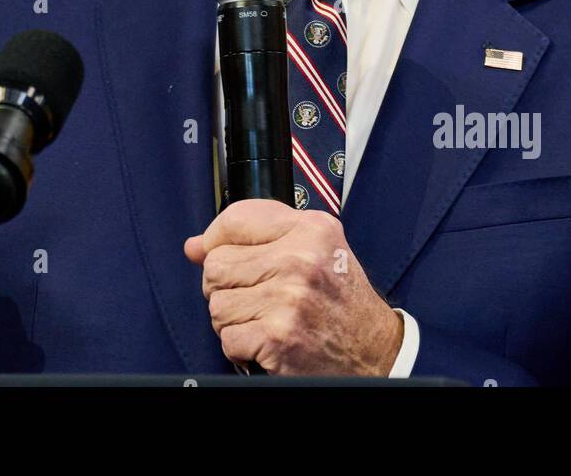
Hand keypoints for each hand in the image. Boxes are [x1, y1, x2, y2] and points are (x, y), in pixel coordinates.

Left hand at [184, 198, 403, 375]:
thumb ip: (258, 238)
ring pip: (217, 303)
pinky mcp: (278, 337)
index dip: (216, 238)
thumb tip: (195, 246)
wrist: (375, 352)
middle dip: (225, 285)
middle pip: (217, 264)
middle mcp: (300, 260)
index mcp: (310, 230)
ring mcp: (288, 299)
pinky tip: (264, 340)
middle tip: (251, 295)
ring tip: (261, 319)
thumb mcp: (315, 250)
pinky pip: (227, 338)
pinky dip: (240, 347)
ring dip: (232, 319)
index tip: (217, 251)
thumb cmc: (343, 301)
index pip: (235, 219)